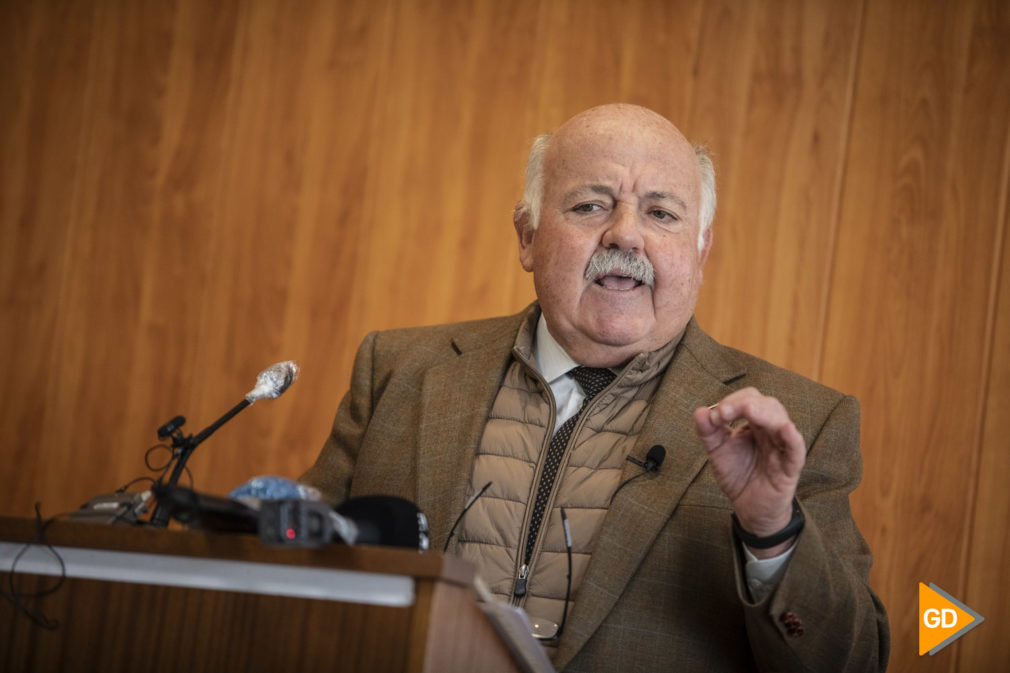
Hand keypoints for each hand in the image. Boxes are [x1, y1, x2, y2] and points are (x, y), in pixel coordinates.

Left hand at [693, 387, 805, 556]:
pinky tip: (786, 429)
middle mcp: (770, 432)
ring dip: (765, 414)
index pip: (749, 400)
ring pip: (781, 422)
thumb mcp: (717, 452)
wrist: (748, 508)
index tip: (716, 415)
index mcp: (754, 424)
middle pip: (768, 405)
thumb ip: (708, 432)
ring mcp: (782, 448)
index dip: (733, 402)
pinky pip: (796, 450)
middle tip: (725, 412)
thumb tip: (700, 411)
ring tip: (750, 411)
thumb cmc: (738, 475)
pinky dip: (793, 438)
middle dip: (746, 403)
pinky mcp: (790, 468)